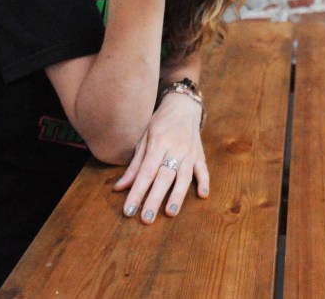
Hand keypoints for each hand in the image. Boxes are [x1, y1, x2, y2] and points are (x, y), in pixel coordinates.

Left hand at [112, 92, 208, 222]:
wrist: (183, 107)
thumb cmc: (159, 124)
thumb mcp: (143, 139)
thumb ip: (134, 165)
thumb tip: (119, 188)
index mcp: (158, 143)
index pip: (146, 172)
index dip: (137, 192)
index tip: (129, 210)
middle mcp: (175, 148)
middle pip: (164, 177)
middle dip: (155, 199)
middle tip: (147, 218)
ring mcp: (189, 152)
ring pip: (184, 176)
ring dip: (178, 195)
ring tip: (171, 213)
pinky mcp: (200, 155)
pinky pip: (203, 170)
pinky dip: (204, 182)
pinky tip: (202, 195)